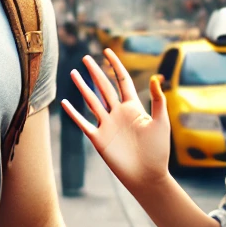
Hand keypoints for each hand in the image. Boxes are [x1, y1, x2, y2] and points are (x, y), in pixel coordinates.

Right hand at [61, 51, 171, 192]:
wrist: (147, 175)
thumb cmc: (157, 150)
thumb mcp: (160, 122)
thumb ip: (158, 100)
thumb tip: (155, 77)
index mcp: (133, 107)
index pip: (122, 80)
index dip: (115, 65)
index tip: (107, 51)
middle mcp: (118, 113)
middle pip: (104, 87)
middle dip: (95, 72)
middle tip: (85, 58)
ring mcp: (107, 125)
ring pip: (92, 101)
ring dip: (82, 87)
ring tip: (73, 73)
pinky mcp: (99, 139)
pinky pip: (83, 123)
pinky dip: (74, 113)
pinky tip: (65, 103)